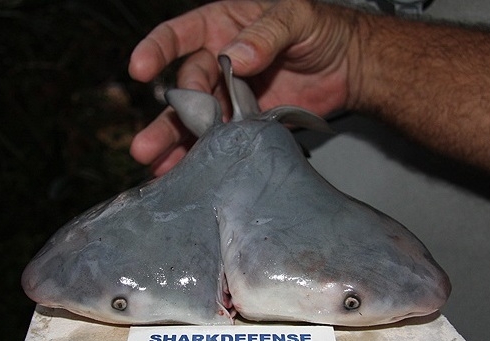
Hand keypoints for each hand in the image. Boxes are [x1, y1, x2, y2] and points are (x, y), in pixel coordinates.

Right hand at [128, 0, 360, 175]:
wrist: (349, 66)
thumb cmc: (321, 29)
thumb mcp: (295, 17)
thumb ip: (266, 34)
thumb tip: (235, 56)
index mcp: (221, 28)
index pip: (179, 36)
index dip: (156, 50)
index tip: (140, 69)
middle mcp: (218, 63)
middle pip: (186, 89)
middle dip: (170, 117)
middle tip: (145, 145)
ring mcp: (230, 97)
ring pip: (197, 121)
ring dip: (176, 144)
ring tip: (156, 166)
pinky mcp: (246, 124)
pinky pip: (221, 141)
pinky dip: (204, 156)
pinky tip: (185, 174)